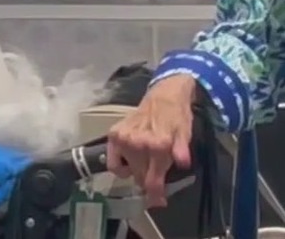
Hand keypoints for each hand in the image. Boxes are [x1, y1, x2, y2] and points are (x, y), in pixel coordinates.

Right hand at [107, 75, 195, 207]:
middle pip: (140, 178)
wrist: (163, 96)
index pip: (153, 180)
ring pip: (128, 172)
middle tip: (156, 179)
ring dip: (137, 172)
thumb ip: (183, 152)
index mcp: (158, 145)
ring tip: (145, 163)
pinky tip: (130, 159)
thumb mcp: (186, 135)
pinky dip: (121, 165)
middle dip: (148, 183)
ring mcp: (123, 139)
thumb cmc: (177, 117)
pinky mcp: (113, 135)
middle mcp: (138, 143)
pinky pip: (113, 163)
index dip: (156, 195)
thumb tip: (182, 165)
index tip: (158, 202)